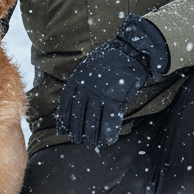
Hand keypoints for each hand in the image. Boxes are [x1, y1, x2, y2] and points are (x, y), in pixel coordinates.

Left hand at [55, 15, 169, 147]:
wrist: (131, 50)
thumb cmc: (111, 57)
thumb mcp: (89, 65)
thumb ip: (83, 81)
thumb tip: (79, 98)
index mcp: (78, 79)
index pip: (66, 103)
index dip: (64, 119)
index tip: (62, 129)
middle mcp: (86, 89)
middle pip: (77, 115)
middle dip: (76, 130)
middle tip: (76, 140)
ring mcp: (101, 95)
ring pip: (92, 121)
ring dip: (90, 135)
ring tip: (90, 143)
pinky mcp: (115, 100)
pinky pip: (109, 122)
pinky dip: (108, 134)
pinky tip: (107, 140)